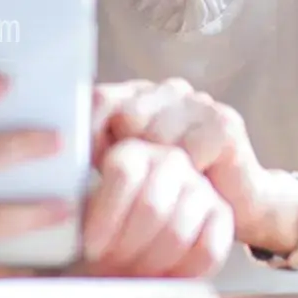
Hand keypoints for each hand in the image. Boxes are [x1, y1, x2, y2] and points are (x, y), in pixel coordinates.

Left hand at [78, 138, 233, 277]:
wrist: (131, 247)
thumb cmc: (101, 232)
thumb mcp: (80, 214)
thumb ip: (75, 209)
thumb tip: (64, 213)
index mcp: (131, 152)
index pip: (124, 173)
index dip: (106, 217)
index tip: (91, 249)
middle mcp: (170, 161)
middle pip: (152, 205)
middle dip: (127, 247)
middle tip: (111, 269)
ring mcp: (200, 186)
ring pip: (178, 230)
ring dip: (150, 263)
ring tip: (131, 275)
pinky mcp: (222, 215)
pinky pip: (208, 250)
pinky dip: (182, 273)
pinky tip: (161, 279)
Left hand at [92, 79, 297, 255]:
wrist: (239, 207)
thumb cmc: (174, 192)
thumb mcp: (129, 171)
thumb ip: (99, 155)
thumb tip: (59, 156)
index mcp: (138, 96)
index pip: (99, 99)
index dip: (89, 133)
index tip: (89, 167)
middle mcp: (168, 91)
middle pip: (127, 116)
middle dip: (127, 156)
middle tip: (135, 187)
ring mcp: (198, 103)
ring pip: (157, 136)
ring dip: (158, 172)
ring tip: (165, 190)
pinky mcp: (224, 124)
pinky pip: (188, 152)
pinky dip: (187, 177)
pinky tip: (193, 184)